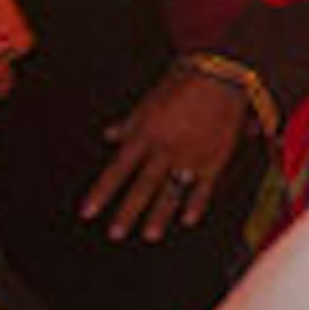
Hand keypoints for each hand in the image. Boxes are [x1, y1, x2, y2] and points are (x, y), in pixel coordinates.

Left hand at [83, 63, 248, 241]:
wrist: (220, 74)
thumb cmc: (183, 82)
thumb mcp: (149, 101)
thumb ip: (129, 123)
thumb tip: (109, 135)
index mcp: (145, 134)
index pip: (117, 170)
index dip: (102, 192)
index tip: (88, 213)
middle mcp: (165, 149)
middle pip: (143, 187)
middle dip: (128, 212)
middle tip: (116, 234)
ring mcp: (191, 156)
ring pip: (171, 191)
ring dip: (159, 215)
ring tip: (149, 235)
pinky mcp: (215, 158)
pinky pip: (204, 186)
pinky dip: (197, 203)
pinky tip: (189, 220)